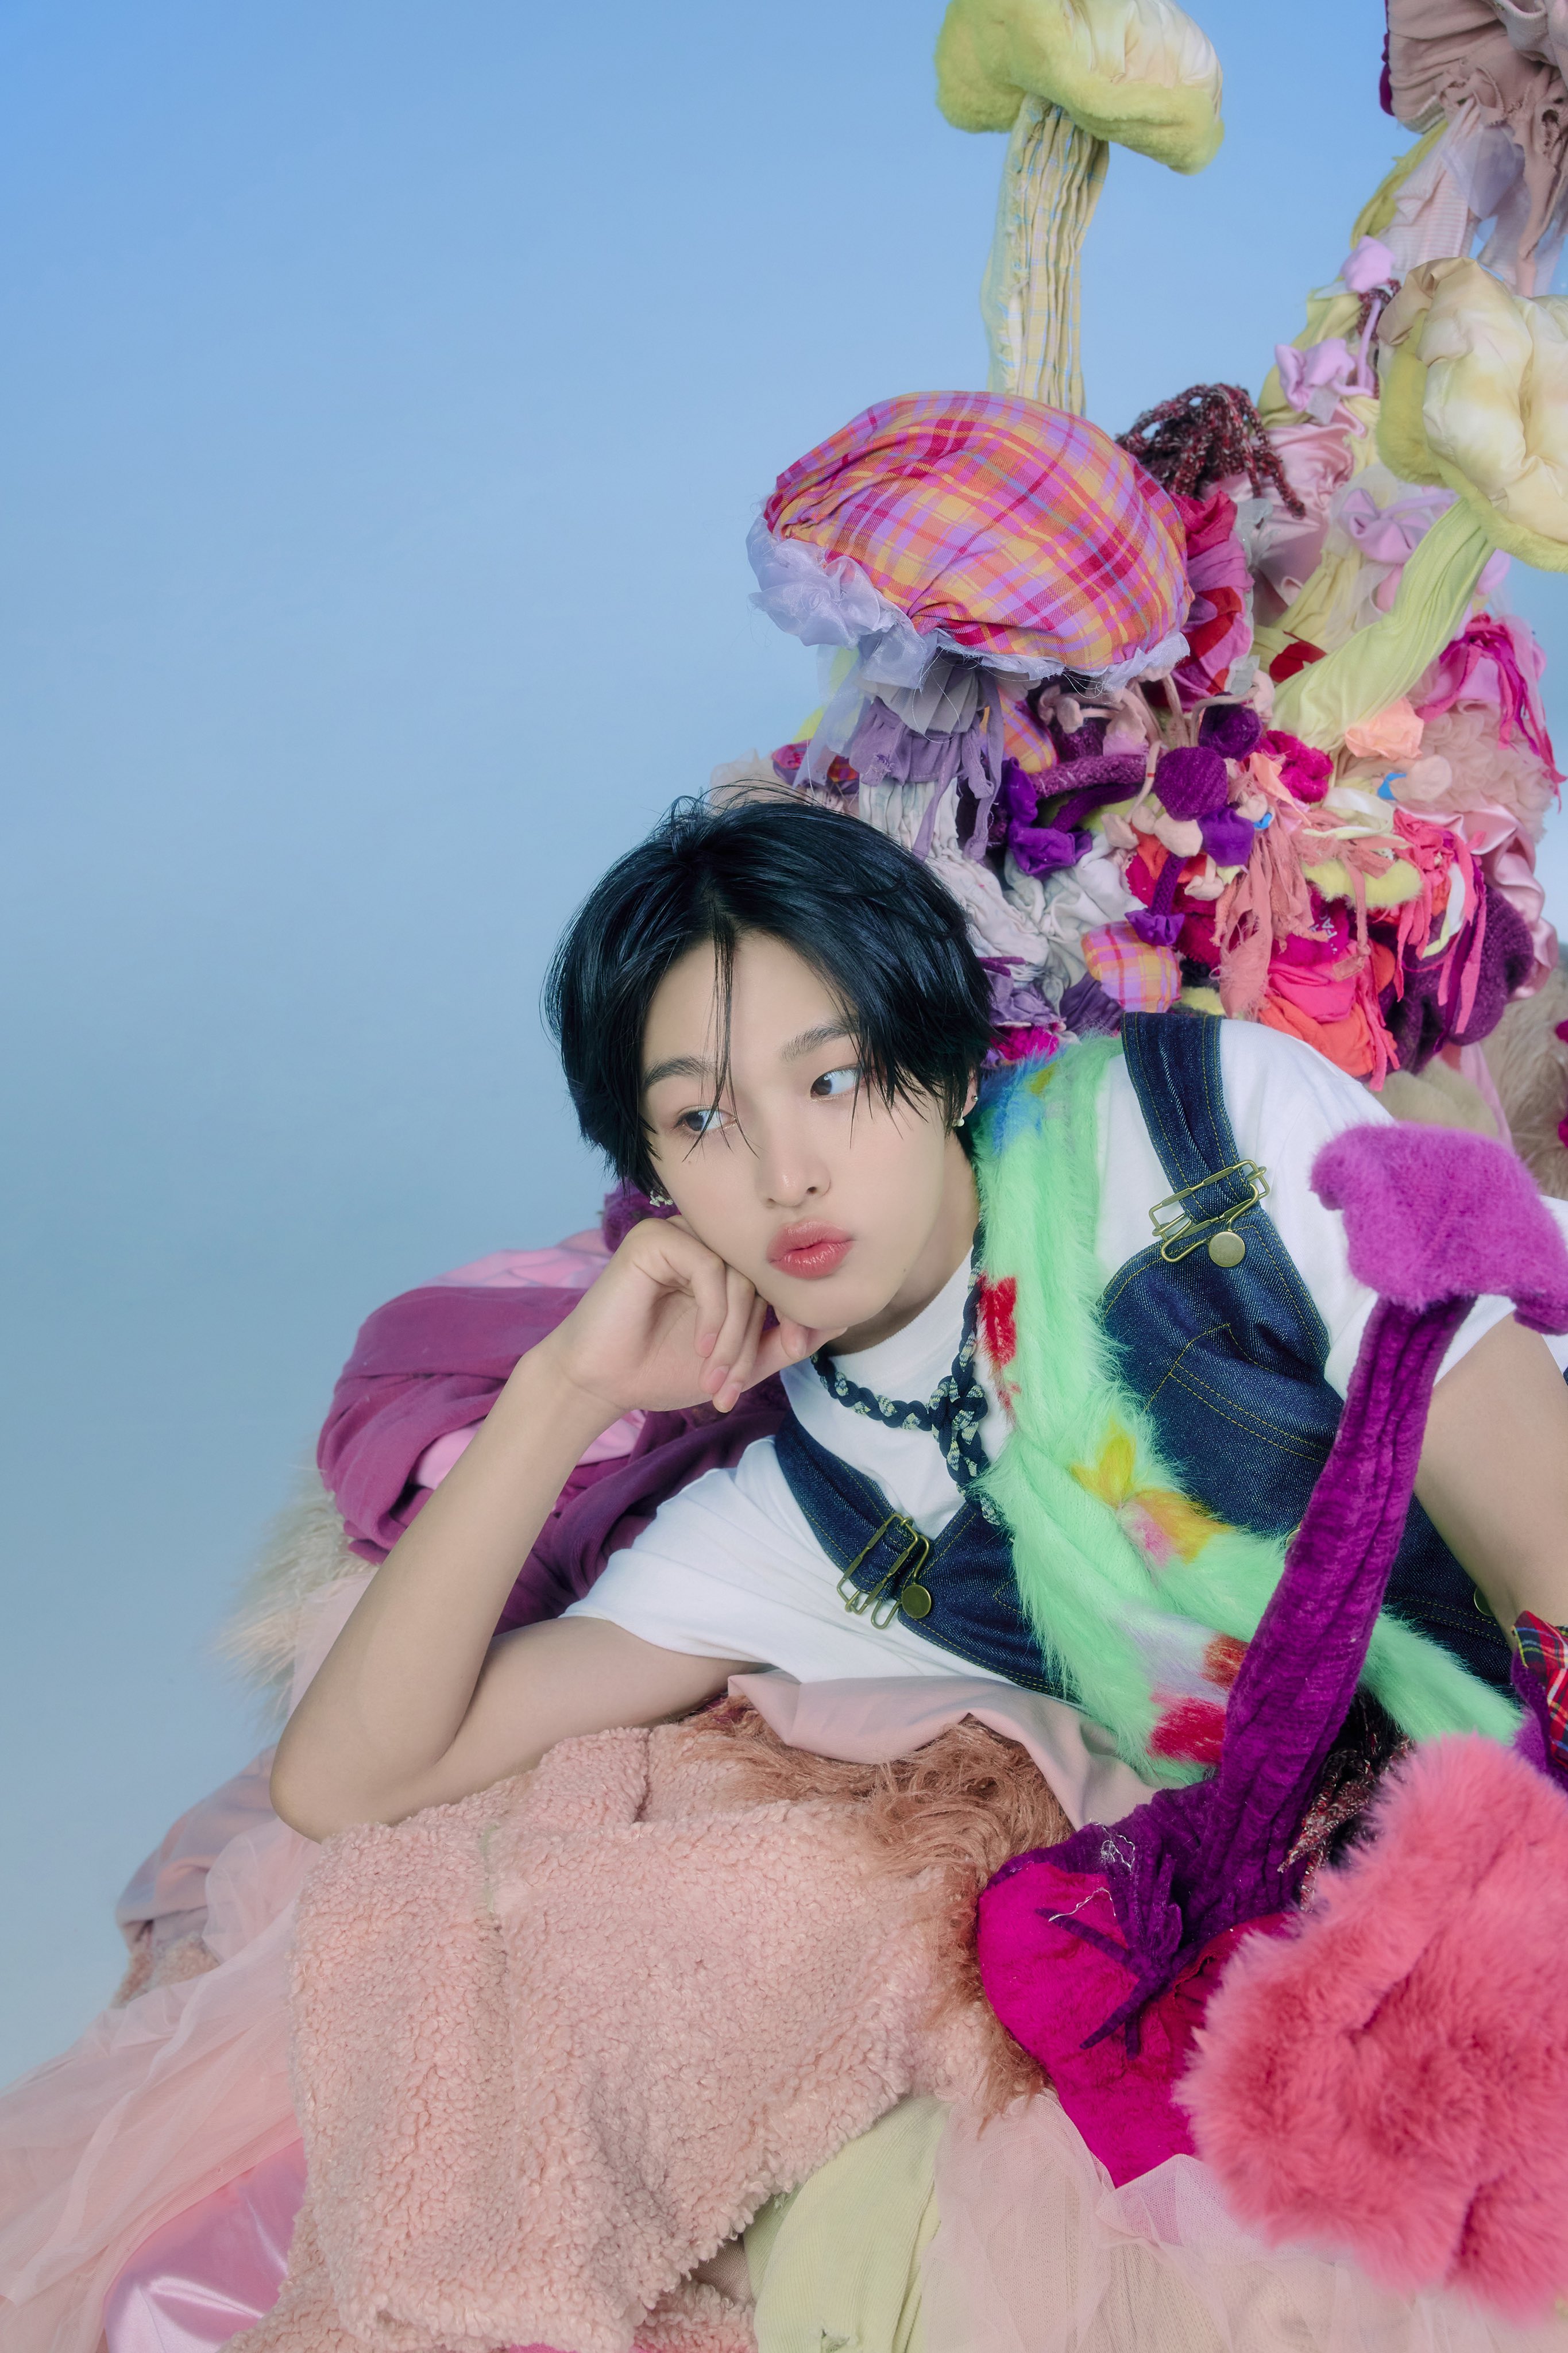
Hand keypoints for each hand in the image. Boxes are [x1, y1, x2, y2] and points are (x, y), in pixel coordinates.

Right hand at [536, 1216, 841, 1420]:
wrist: (602, 1382)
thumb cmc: (664, 1367)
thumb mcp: (741, 1359)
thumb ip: (786, 1339)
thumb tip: (842, 1316)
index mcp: (728, 1262)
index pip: (780, 1275)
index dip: (796, 1311)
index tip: (793, 1349)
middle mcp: (709, 1241)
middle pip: (763, 1277)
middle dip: (757, 1337)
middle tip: (737, 1382)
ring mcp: (682, 1234)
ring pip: (740, 1276)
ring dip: (734, 1336)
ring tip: (716, 1377)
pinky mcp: (656, 1237)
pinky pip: (708, 1268)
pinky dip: (712, 1313)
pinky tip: (698, 1345)